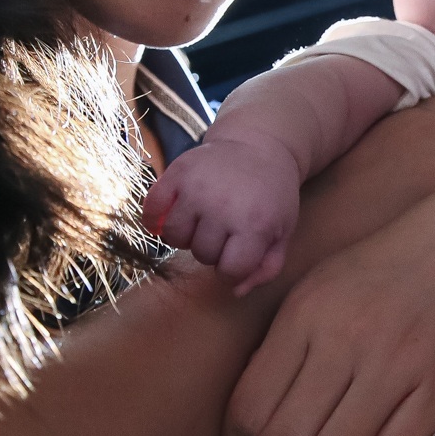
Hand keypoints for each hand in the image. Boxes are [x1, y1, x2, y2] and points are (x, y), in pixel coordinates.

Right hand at [142, 134, 300, 293]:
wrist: (260, 144)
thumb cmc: (273, 195)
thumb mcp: (283, 231)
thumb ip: (266, 267)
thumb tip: (235, 291)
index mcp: (255, 224)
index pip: (229, 271)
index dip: (232, 270)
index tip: (236, 256)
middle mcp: (223, 207)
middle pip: (202, 255)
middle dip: (213, 250)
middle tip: (224, 230)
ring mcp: (196, 189)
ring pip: (175, 238)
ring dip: (187, 237)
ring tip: (201, 222)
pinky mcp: (176, 172)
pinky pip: (151, 211)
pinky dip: (155, 221)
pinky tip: (170, 217)